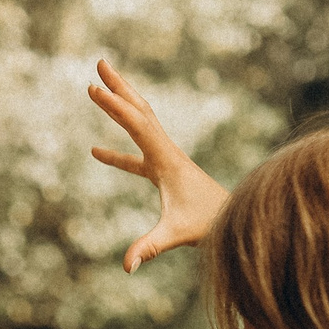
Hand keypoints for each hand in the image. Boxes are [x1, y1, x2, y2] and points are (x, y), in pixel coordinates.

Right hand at [89, 57, 230, 271]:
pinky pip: (135, 155)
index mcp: (165, 160)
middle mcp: (167, 152)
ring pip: (140, 123)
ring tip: (101, 86)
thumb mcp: (175, 235)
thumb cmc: (208, 225)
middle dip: (119, 86)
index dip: (114, 106)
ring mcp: (165, 160)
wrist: (234, 222)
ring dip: (121, 104)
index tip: (93, 88)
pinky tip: (95, 151)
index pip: (137, 125)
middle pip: (140, 110)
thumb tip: (126, 266)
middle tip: (100, 62)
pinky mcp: (164, 173)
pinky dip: (116, 151)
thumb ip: (148, 247)